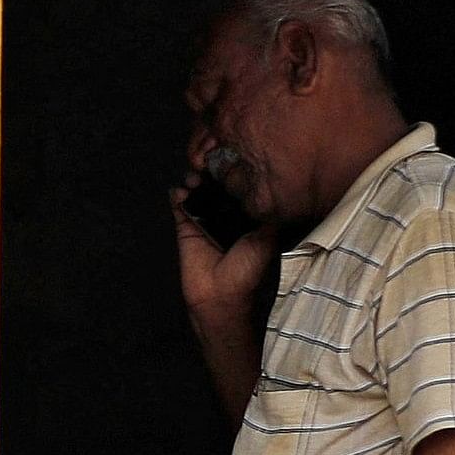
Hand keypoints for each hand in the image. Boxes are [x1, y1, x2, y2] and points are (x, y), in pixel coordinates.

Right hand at [170, 177, 275, 321]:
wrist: (221, 296)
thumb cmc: (248, 271)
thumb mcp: (268, 238)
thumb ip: (271, 214)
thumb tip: (277, 187)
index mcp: (247, 215)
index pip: (241, 186)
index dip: (235, 171)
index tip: (231, 158)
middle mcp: (226, 214)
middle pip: (217, 184)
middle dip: (212, 172)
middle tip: (209, 165)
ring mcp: (205, 219)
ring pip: (198, 191)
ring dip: (194, 180)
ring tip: (195, 179)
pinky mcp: (186, 227)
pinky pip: (179, 206)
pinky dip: (177, 195)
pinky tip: (180, 192)